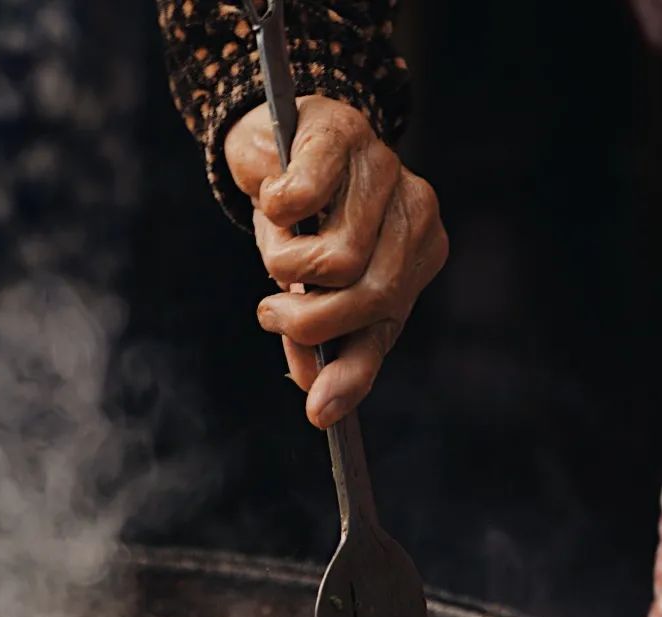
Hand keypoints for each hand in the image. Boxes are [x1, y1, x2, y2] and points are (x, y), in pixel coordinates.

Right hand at [225, 96, 447, 428]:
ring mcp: (384, 169)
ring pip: (338, 258)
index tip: (320, 413)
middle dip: (309, 322)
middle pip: (370, 295)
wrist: (280, 131)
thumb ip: (321, 340)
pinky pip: (302, 202)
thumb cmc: (302, 219)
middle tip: (272, 315)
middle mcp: (414, 211)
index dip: (354, 372)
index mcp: (416, 253)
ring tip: (274, 252)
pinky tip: (272, 203)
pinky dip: (274, 215)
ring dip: (285, 268)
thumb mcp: (311, 287)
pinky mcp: (342, 134)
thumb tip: (314, 396)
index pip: (388, 323)